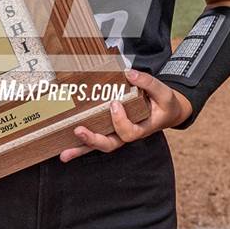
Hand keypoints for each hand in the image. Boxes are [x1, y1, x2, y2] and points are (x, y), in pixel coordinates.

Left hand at [59, 69, 193, 161]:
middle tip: (79, 130)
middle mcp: (126, 135)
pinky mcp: (107, 129)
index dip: (120, 121)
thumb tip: (129, 73)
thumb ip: (148, 83)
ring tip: (64, 154)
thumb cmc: (164, 103)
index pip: (128, 132)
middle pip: (109, 144)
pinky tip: (63, 148)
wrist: (166, 111)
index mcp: (141, 129)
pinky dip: (78, 145)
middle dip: (93, 140)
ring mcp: (115, 134)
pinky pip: (93, 139)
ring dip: (80, 149)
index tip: (114, 103)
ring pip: (97, 146)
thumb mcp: (163, 92)